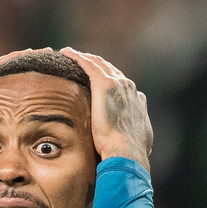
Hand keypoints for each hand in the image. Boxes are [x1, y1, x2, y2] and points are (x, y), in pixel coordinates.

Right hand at [0, 49, 37, 162]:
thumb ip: (4, 138)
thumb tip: (26, 147)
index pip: (7, 84)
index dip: (26, 78)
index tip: (48, 74)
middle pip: (5, 71)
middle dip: (26, 64)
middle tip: (49, 55)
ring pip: (1, 66)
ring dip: (22, 58)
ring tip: (43, 52)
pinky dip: (10, 60)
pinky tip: (27, 55)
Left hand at [60, 47, 152, 171]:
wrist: (127, 152)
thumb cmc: (130, 154)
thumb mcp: (140, 141)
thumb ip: (138, 134)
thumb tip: (140, 141)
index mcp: (137, 101)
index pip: (121, 86)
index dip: (110, 82)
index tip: (98, 83)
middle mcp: (129, 88)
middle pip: (110, 71)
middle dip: (96, 66)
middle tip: (81, 63)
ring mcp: (118, 84)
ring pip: (98, 64)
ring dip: (85, 58)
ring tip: (70, 55)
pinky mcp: (105, 84)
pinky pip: (88, 65)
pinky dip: (77, 57)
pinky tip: (66, 53)